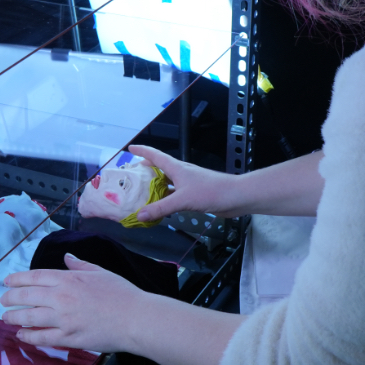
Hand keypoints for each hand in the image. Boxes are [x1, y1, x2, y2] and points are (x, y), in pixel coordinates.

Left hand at [0, 254, 150, 351]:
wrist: (135, 318)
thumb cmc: (122, 293)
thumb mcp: (100, 272)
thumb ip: (80, 265)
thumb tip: (67, 257)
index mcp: (69, 279)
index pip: (35, 276)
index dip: (17, 279)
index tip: (7, 281)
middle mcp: (62, 297)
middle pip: (27, 296)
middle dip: (10, 298)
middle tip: (3, 301)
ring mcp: (63, 319)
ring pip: (29, 318)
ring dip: (14, 317)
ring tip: (6, 318)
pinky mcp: (68, 337)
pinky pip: (42, 337)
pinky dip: (28, 336)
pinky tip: (21, 335)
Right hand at [128, 145, 244, 222]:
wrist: (236, 197)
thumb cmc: (210, 192)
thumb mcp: (182, 200)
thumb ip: (160, 208)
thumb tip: (139, 215)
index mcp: (177, 168)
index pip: (156, 155)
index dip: (142, 151)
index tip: (129, 149)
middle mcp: (181, 173)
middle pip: (160, 168)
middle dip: (145, 171)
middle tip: (131, 177)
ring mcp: (188, 184)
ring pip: (167, 183)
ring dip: (155, 187)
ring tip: (141, 194)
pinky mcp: (194, 194)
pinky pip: (174, 195)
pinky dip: (165, 200)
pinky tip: (160, 208)